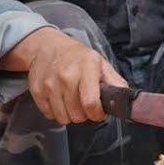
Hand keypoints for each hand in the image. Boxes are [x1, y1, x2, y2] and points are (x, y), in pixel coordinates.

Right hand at [11, 28, 128, 124]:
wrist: (47, 47)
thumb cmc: (77, 57)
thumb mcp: (101, 64)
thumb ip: (115, 82)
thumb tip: (126, 99)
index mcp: (86, 68)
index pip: (91, 103)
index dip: (97, 114)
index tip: (99, 113)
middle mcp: (66, 76)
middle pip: (77, 114)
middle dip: (85, 114)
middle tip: (85, 104)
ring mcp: (49, 84)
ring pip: (63, 118)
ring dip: (71, 115)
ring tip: (73, 102)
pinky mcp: (36, 91)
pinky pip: (49, 114)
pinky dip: (57, 112)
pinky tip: (61, 100)